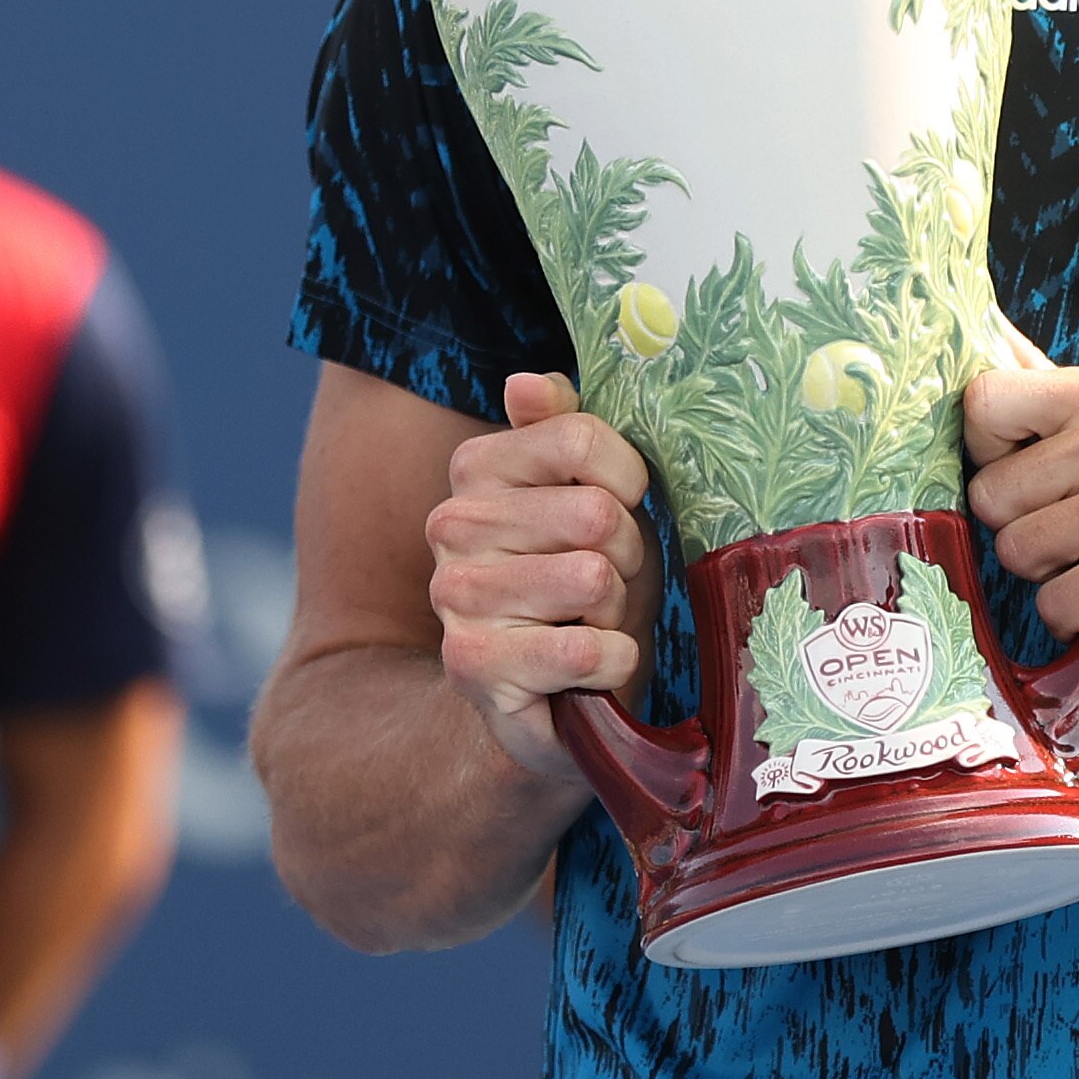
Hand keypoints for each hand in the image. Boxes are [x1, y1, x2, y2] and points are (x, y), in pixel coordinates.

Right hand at [426, 373, 661, 784]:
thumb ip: (564, 429)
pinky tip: (592, 670)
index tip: (619, 510)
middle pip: (595, 512)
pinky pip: (583, 648)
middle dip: (627, 555)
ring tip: (592, 621)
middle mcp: (451, 525)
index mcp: (477, 469)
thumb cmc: (584, 585)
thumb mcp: (590, 495)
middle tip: (606, 581)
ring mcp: (455, 597)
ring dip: (617, 612)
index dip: (626, 481)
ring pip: (592, 578)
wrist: (553, 696)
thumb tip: (528, 381)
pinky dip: (612, 663)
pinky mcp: (472, 666)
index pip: (581, 437)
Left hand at [961, 359, 1078, 676]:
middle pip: (989, 494)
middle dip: (1024, 527)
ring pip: (1014, 552)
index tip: (1030, 476)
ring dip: (1052, 575)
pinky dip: (1078, 618)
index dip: (988, 452)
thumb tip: (980, 330)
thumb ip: (1052, 389)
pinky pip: (1053, 604)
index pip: (984, 401)